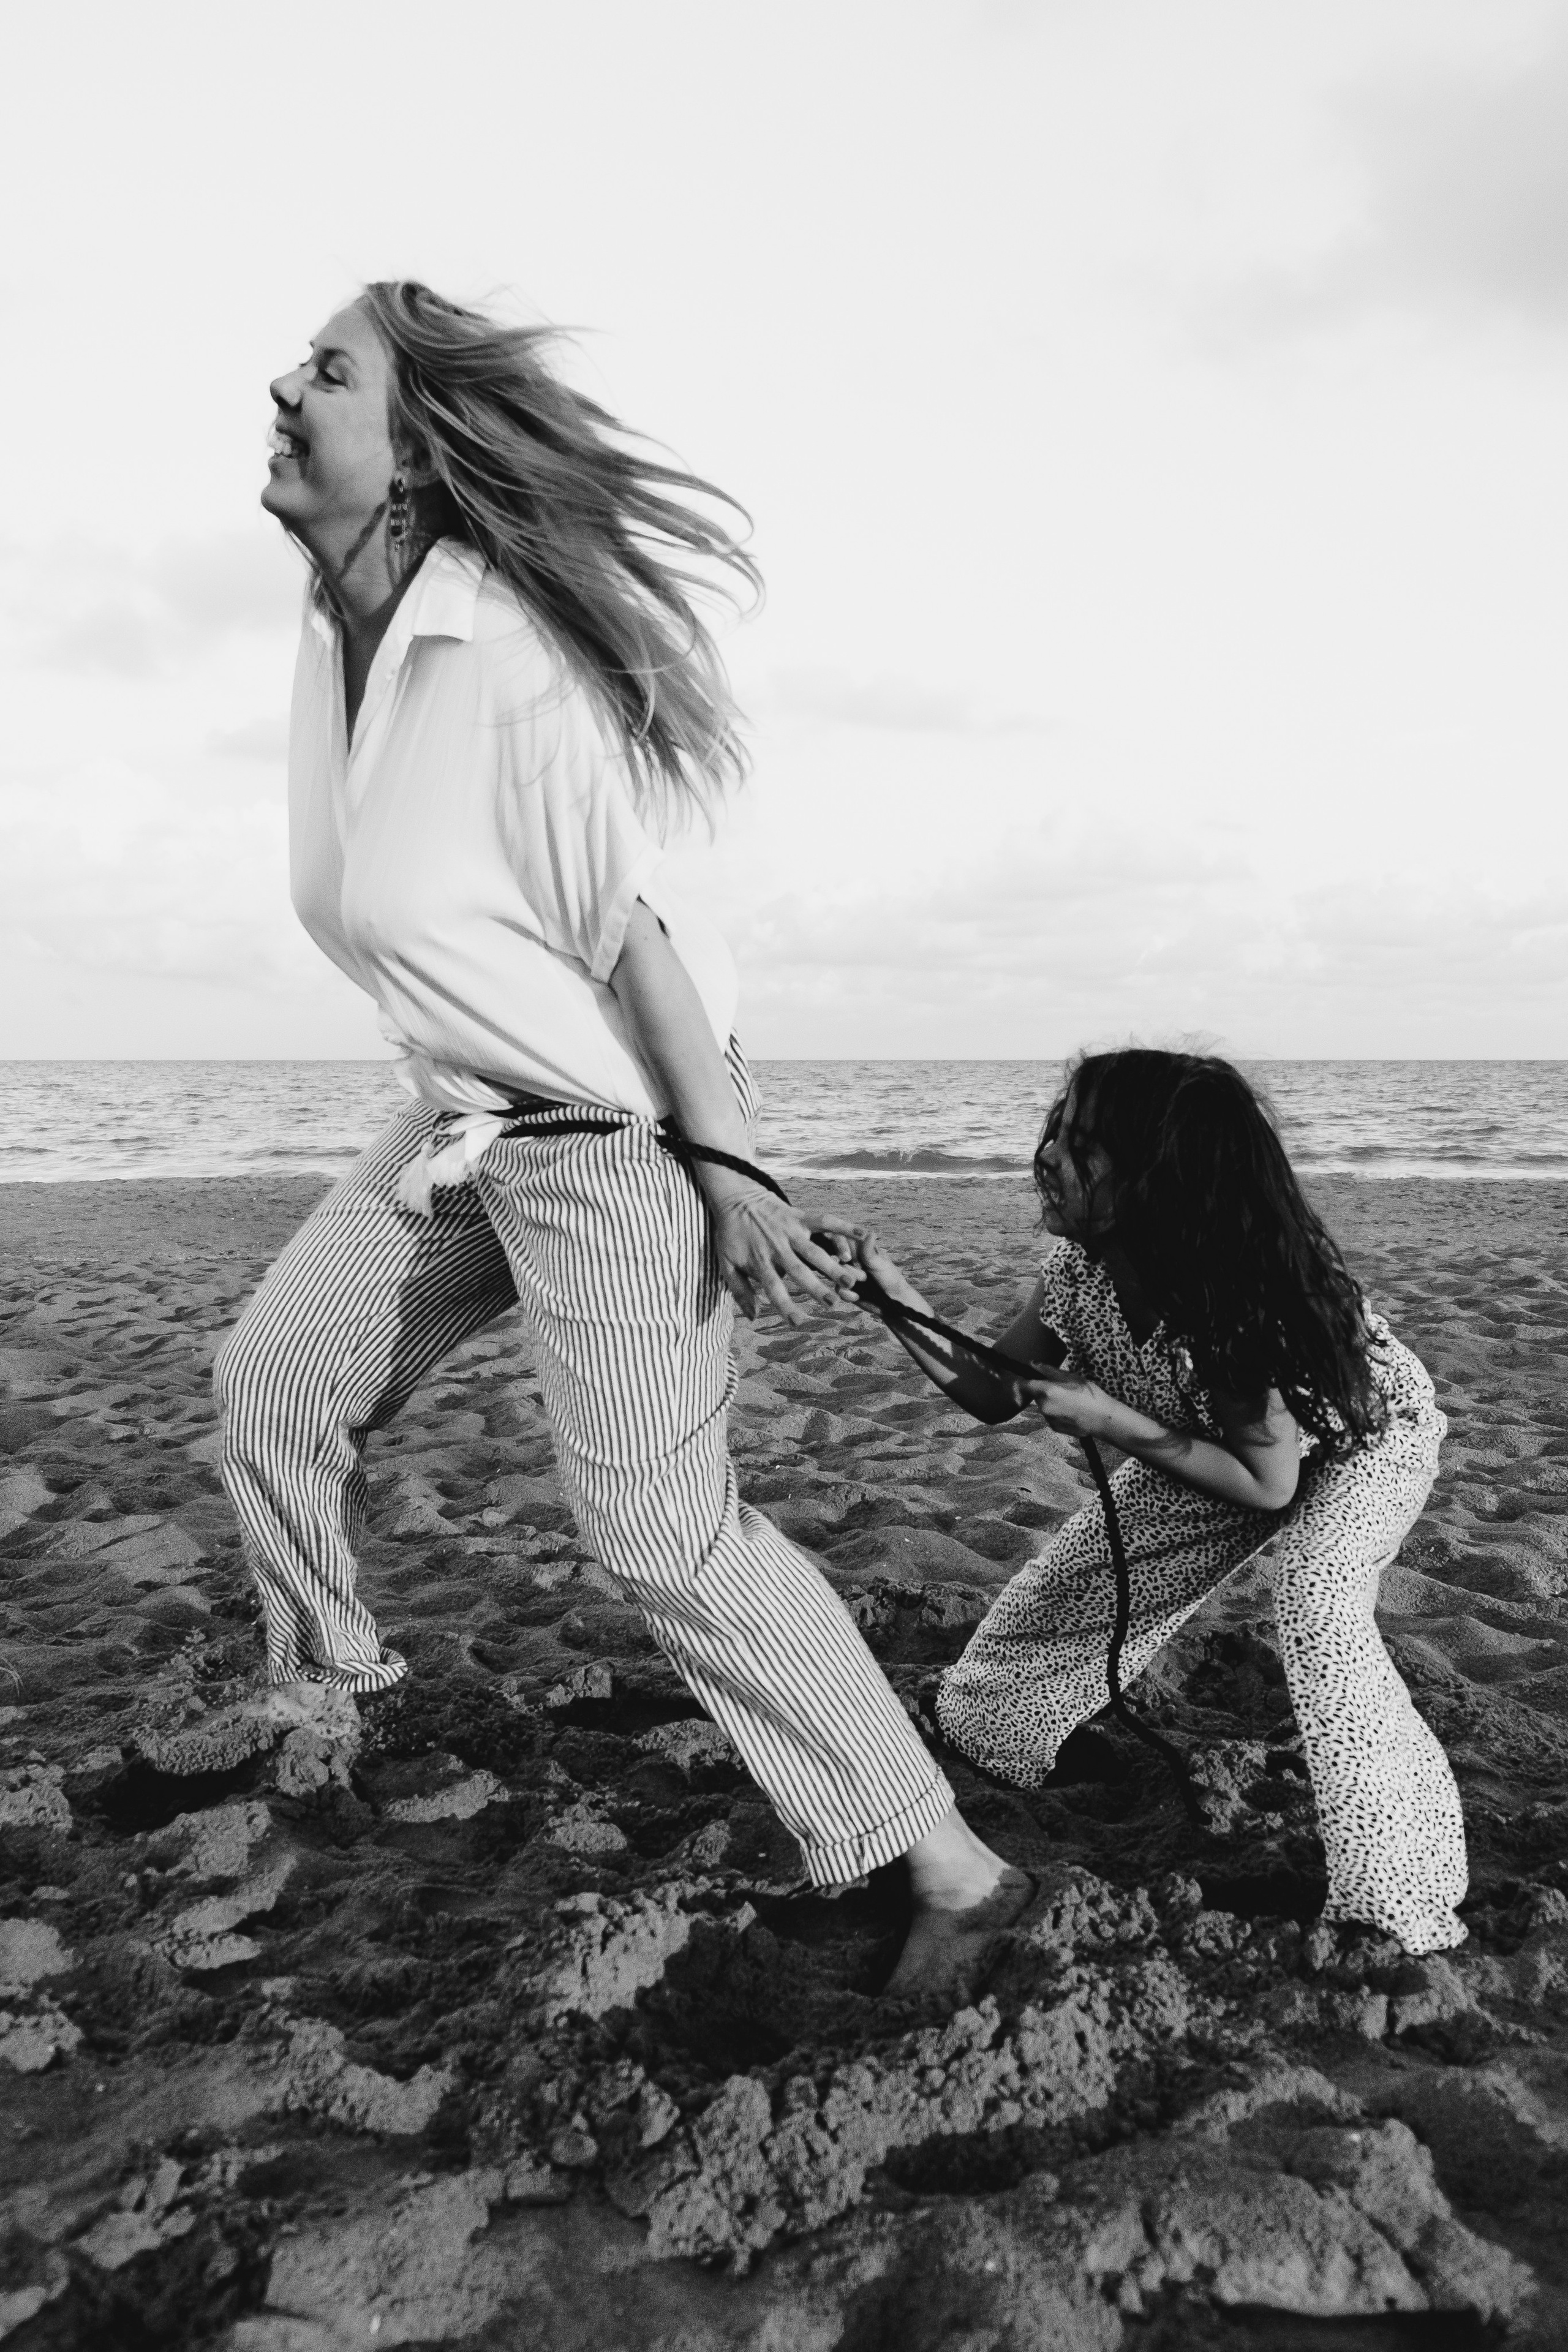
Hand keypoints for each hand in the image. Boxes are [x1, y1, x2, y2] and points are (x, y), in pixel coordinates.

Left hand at [708, 1185, 859, 1323]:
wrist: (735, 1198)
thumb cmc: (731, 1235)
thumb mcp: (726, 1264)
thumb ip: (740, 1291)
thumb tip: (754, 1316)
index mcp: (759, 1261)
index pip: (773, 1288)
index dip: (785, 1306)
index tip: (799, 1323)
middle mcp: (777, 1248)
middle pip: (799, 1271)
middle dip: (816, 1287)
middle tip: (834, 1302)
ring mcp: (790, 1231)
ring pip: (814, 1251)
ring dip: (832, 1265)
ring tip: (850, 1279)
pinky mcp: (800, 1216)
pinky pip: (824, 1220)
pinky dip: (844, 1226)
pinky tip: (863, 1234)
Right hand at [815, 1223, 922, 1310]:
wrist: (892, 1301)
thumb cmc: (890, 1278)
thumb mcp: (880, 1263)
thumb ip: (869, 1251)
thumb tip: (869, 1233)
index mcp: (860, 1247)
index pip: (842, 1239)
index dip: (841, 1247)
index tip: (848, 1257)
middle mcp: (850, 1258)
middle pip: (836, 1257)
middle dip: (851, 1268)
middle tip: (864, 1275)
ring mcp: (845, 1273)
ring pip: (835, 1273)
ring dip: (851, 1280)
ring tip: (865, 1282)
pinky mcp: (843, 1287)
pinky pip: (837, 1289)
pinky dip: (848, 1293)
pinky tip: (858, 1295)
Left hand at [1020, 1369, 1120, 1439]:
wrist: (1102, 1418)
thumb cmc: (1089, 1394)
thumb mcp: (1071, 1377)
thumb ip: (1049, 1371)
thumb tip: (1033, 1364)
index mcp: (1046, 1391)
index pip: (1024, 1385)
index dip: (1026, 1380)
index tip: (1033, 1378)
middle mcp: (1043, 1406)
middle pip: (1036, 1395)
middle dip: (1044, 1391)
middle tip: (1062, 1389)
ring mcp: (1048, 1418)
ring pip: (1043, 1406)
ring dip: (1051, 1402)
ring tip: (1070, 1401)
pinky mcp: (1054, 1427)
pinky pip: (1050, 1416)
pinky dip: (1057, 1412)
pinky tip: (1071, 1411)